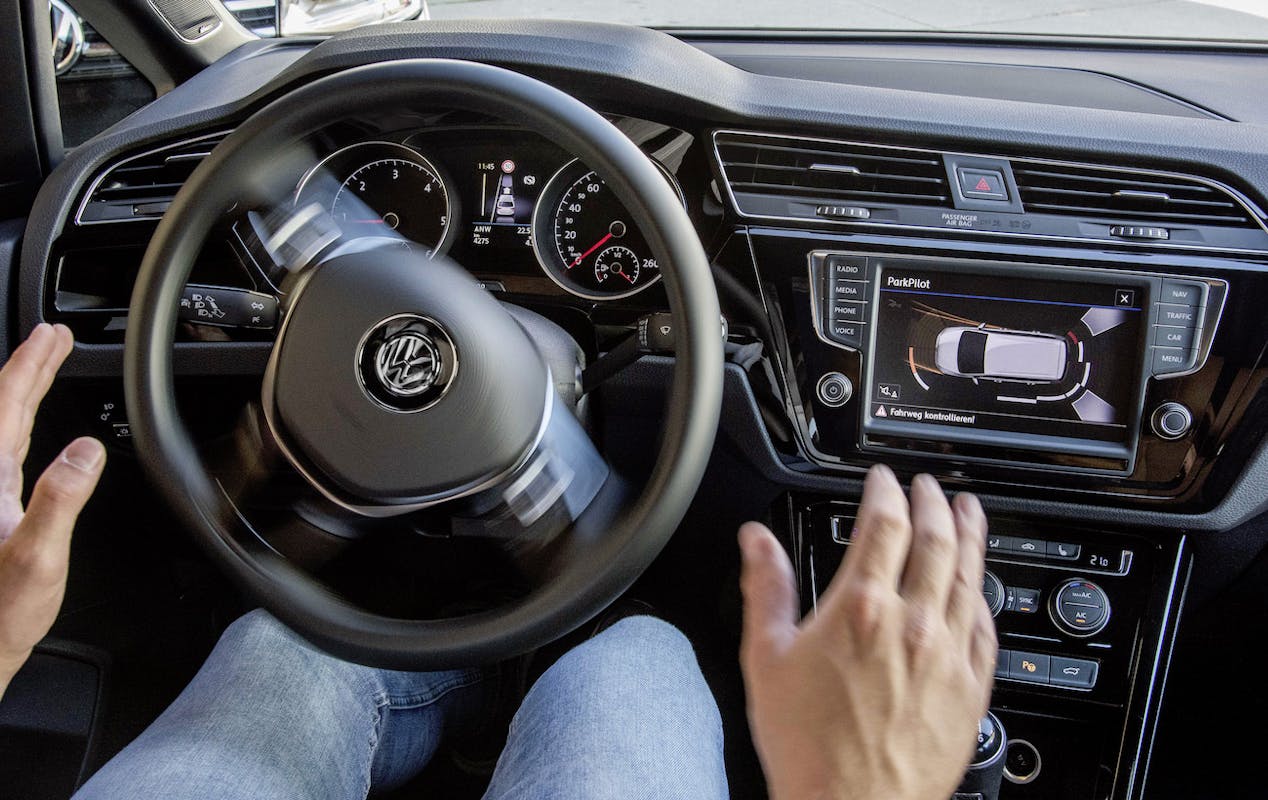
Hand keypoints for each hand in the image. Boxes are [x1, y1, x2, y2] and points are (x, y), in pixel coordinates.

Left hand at [0, 324, 104, 698]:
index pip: (7, 405)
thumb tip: (85, 450)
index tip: (53, 336)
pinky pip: (1, 449)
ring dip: (20, 392)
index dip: (31, 365)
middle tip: (52, 338)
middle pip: (0, 408)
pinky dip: (16, 424)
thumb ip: (59, 500)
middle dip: (28, 367)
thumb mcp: (36, 558)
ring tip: (40, 368)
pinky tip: (23, 428)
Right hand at [738, 465, 995, 799]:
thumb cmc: (808, 747)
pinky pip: (987, 628)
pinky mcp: (971, 690)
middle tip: (929, 486)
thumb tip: (756, 541)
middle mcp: (913, 624)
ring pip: (970, 577)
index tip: (883, 479)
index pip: (885, 524)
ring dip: (970, 536)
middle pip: (936, 541)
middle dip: (933, 503)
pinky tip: (981, 588)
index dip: (886, 491)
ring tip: (969, 512)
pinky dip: (985, 596)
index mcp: (861, 609)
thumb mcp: (766, 657)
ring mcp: (948, 656)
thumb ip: (766, 588)